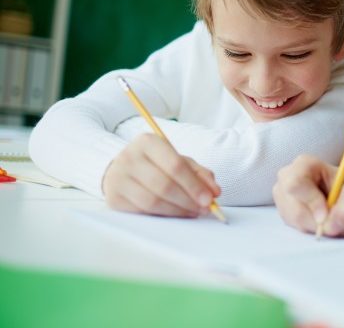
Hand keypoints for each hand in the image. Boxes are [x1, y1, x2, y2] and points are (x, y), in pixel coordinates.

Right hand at [103, 133, 220, 216]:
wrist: (121, 169)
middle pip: (164, 185)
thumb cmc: (156, 164)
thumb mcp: (178, 160)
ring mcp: (118, 178)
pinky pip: (142, 212)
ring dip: (178, 211)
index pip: (175, 165)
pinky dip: (163, 216)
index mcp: (147, 142)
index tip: (210, 199)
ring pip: (153, 201)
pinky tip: (176, 214)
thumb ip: (199, 173)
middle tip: (205, 209)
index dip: (194, 185)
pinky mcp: (114, 198)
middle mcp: (129, 157)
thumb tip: (215, 191)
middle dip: (188, 200)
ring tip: (193, 212)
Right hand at [272, 155, 343, 236]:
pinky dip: (315, 229)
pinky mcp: (283, 212)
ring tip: (334, 217)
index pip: (296, 184)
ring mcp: (282, 197)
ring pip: (297, 222)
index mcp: (303, 164)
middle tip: (338, 221)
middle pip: (296, 210)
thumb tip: (332, 226)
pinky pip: (297, 228)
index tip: (328, 215)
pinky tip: (323, 220)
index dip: (311, 202)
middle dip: (320, 222)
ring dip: (320, 227)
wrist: (340, 192)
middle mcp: (286, 178)